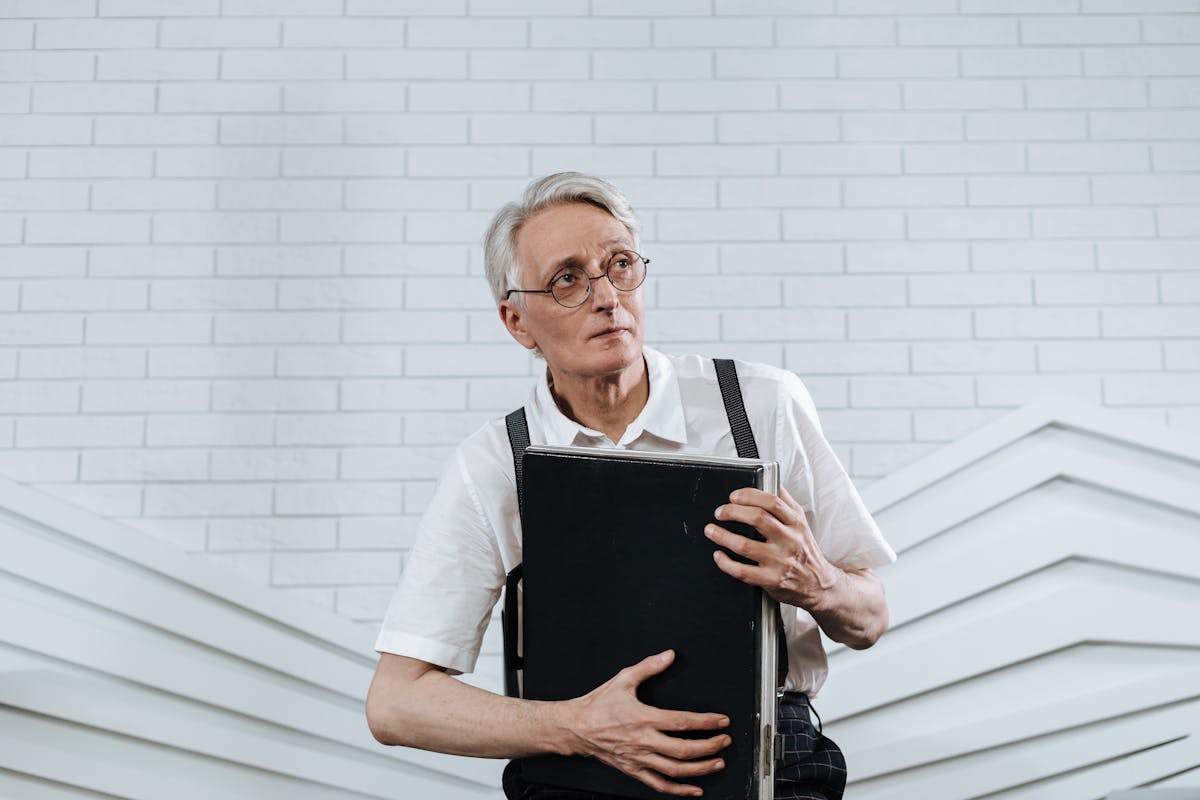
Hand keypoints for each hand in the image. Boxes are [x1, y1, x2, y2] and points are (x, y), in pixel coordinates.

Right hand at [562, 649, 730, 796]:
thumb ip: (649, 667)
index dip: (706, 722)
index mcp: (643, 718)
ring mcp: (639, 759)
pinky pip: (659, 784)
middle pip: (683, 750)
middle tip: (724, 741)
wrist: (575, 727)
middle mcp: (643, 741)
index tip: (721, 721)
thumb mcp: (623, 679)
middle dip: (709, 747)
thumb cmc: (598, 704)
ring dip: (700, 769)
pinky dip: (679, 790)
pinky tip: (695, 789)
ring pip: (674, 770)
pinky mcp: (633, 770)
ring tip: (718, 763)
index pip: (682, 722)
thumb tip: (669, 655)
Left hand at [705, 487, 840, 610]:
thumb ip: (786, 503)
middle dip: (732, 511)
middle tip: (720, 512)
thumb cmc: (806, 552)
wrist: (819, 584)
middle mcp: (789, 541)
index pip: (772, 501)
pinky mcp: (772, 580)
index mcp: (796, 523)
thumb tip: (769, 483)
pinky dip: (725, 562)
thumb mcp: (802, 523)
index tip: (734, 496)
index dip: (749, 495)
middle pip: (757, 518)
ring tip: (711, 530)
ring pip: (745, 545)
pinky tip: (719, 555)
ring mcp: (780, 561)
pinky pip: (742, 572)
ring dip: (722, 536)